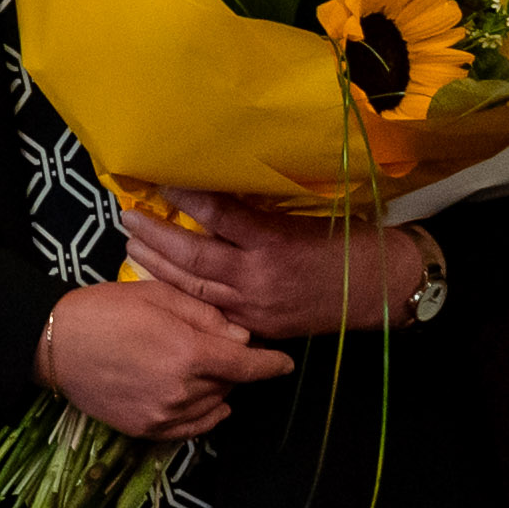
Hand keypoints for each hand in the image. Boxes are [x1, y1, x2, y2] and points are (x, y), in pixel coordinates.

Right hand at [37, 272, 286, 437]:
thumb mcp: (159, 296)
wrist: (56, 343)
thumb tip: (242, 338)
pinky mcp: (145, 430)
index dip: (270, 365)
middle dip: (233, 367)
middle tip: (221, 348)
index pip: (246, 365)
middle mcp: (181, 391)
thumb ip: (206, 317)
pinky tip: (202, 402)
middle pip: (228, 385)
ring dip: (217, 389)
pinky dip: (203, 415)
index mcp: (187, 353)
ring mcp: (162, 415)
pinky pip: (189, 428)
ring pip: (211, 407)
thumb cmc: (107, 309)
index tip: (286, 364)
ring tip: (203, 369)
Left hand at [106, 182, 425, 337]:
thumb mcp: (305, 216)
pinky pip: (210, 311)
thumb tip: (215, 189)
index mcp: (274, 242)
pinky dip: (181, 296)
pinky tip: (162, 284)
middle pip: (193, 258)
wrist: (381, 290)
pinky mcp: (258, 326)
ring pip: (194, 289)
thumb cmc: (349, 241)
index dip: (185, 198)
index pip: (218, 215)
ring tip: (132, 246)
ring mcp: (255, 307)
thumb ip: (260, 211)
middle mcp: (258, 277)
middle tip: (127, 215)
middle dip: (155, 237)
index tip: (159, 181)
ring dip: (158, 267)